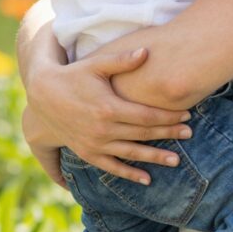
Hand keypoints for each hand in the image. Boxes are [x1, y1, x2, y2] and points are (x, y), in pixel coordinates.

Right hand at [24, 47, 193, 184]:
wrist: (43, 96)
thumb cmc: (74, 75)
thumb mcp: (96, 64)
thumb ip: (122, 60)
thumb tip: (146, 52)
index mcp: (108, 107)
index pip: (146, 115)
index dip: (167, 116)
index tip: (186, 115)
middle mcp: (103, 129)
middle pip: (143, 134)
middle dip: (168, 134)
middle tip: (190, 133)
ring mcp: (95, 143)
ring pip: (131, 153)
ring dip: (154, 157)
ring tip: (176, 160)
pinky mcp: (87, 152)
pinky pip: (111, 167)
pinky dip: (129, 174)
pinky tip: (147, 179)